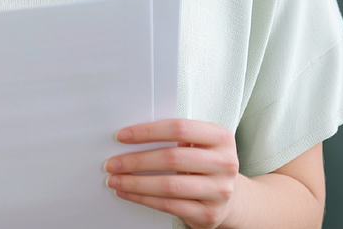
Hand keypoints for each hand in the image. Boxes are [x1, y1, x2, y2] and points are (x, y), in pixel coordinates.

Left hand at [105, 118, 240, 228]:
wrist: (230, 198)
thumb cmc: (206, 164)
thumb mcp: (199, 144)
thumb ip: (173, 137)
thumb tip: (129, 137)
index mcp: (220, 138)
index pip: (179, 128)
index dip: (147, 131)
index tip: (122, 136)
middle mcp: (224, 163)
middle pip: (172, 158)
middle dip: (136, 160)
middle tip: (112, 162)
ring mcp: (219, 191)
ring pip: (169, 185)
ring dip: (135, 182)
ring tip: (115, 179)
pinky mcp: (209, 214)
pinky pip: (169, 205)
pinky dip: (143, 198)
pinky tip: (128, 192)